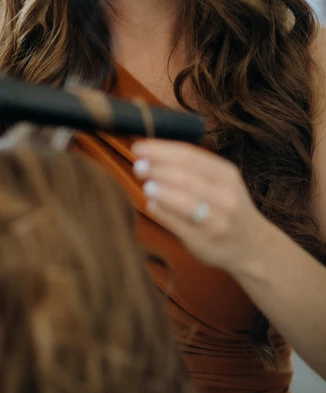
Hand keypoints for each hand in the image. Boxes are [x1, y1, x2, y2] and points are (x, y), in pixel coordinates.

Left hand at [131, 139, 271, 275]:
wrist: (252, 245)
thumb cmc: (226, 205)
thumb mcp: (220, 181)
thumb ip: (190, 168)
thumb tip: (149, 154)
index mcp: (226, 174)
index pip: (189, 156)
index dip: (161, 150)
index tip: (139, 148)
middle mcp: (225, 196)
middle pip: (185, 177)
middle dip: (157, 170)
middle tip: (138, 166)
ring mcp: (217, 220)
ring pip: (184, 202)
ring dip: (161, 192)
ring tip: (146, 186)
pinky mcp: (205, 241)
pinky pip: (179, 224)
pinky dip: (162, 212)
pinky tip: (152, 205)